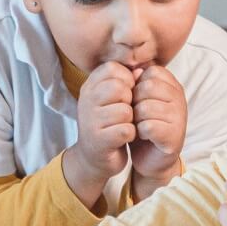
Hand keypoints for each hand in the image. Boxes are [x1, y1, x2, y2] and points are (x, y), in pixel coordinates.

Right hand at [64, 62, 137, 207]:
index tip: (126, 93)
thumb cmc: (108, 123)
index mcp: (89, 86)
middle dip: (130, 101)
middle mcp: (86, 100)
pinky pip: (127, 130)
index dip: (127, 80)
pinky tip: (123, 137)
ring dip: (131, 121)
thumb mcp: (112, 98)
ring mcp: (89, 121)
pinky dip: (130, 135)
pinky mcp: (99, 140)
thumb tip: (141, 69)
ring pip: (125, 111)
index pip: (113, 69)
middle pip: (120, 88)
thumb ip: (125, 81)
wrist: (95, 157)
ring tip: (123, 125)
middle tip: (125, 112)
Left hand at [129, 64, 186, 192]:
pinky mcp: (175, 136)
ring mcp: (180, 117)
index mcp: (172, 85)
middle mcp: (180, 98)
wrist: (149, 157)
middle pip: (147, 88)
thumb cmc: (142, 123)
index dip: (136, 85)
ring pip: (146, 108)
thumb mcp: (138, 99)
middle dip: (134, 102)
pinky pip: (148, 126)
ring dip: (136, 119)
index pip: (150, 72)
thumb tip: (134, 70)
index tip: (136, 99)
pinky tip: (144, 136)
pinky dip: (140, 132)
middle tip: (136, 115)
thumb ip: (136, 82)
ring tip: (140, 125)